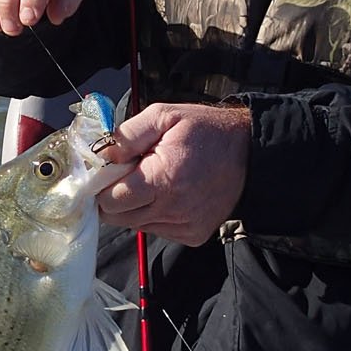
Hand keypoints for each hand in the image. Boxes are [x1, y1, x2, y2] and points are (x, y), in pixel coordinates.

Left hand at [98, 102, 250, 245]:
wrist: (248, 152)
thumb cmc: (204, 130)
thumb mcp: (164, 116)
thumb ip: (128, 135)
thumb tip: (101, 155)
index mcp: (162, 179)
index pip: (111, 202)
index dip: (102, 187)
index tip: (108, 174)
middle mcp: (173, 209)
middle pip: (119, 218)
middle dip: (115, 198)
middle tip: (129, 175)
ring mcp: (184, 226)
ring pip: (137, 225)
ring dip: (136, 206)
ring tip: (153, 181)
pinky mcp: (194, 235)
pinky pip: (158, 230)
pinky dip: (156, 215)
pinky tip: (169, 194)